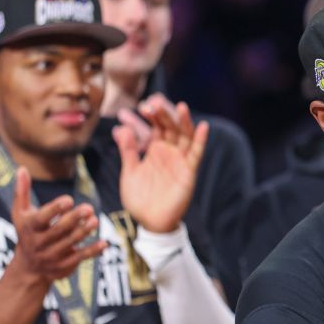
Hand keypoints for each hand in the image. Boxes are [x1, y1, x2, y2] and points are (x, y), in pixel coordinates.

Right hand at [2, 166, 107, 291]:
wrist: (28, 267)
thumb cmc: (27, 232)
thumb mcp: (20, 214)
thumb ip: (22, 192)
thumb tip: (21, 168)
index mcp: (30, 228)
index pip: (42, 219)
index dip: (54, 210)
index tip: (68, 200)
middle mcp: (40, 243)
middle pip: (58, 230)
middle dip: (74, 219)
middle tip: (89, 208)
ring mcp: (52, 255)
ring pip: (70, 243)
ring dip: (84, 232)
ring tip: (96, 220)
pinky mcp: (65, 265)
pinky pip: (80, 257)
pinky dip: (93, 251)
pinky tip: (105, 243)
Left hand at [114, 98, 207, 232]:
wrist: (150, 222)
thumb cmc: (140, 199)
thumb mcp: (129, 172)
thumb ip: (128, 151)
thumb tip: (121, 129)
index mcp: (154, 150)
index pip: (156, 127)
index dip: (152, 116)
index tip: (144, 105)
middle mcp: (169, 152)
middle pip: (170, 128)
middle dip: (165, 115)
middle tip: (156, 102)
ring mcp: (180, 161)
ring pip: (184, 137)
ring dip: (184, 122)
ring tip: (181, 106)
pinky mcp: (189, 172)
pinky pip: (196, 154)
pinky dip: (200, 140)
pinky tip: (202, 127)